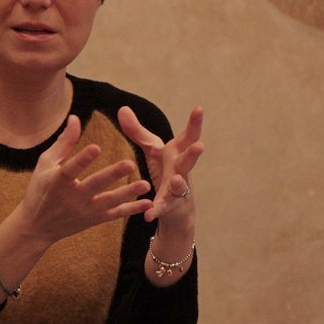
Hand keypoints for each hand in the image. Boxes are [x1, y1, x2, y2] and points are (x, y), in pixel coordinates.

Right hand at [16, 114, 152, 245]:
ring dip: (128, 193)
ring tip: (145, 184)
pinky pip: (114, 215)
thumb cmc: (40, 188)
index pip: (71, 169)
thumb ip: (64, 142)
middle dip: (113, 175)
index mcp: (57, 181)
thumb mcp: (46, 164)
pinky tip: (147, 204)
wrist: (37, 226)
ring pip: (109, 202)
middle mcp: (72, 198)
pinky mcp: (93, 220)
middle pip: (95, 185)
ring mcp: (84, 211)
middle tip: (130, 163)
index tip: (96, 147)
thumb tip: (75, 118)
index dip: (83, 159)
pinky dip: (131, 210)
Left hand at [118, 106, 204, 223]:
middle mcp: (181, 169)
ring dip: (179, 183)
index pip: (188, 136)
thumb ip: (138, 131)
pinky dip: (155, 210)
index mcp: (177, 153)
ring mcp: (177, 189)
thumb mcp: (153, 150)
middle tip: (200, 145)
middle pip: (189, 160)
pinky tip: (148, 215)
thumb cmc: (166, 172)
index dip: (194, 123)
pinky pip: (161, 207)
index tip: (199, 108)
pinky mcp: (167, 205)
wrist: (176, 207)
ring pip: (180, 185)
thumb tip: (122, 108)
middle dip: (194, 153)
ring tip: (177, 180)